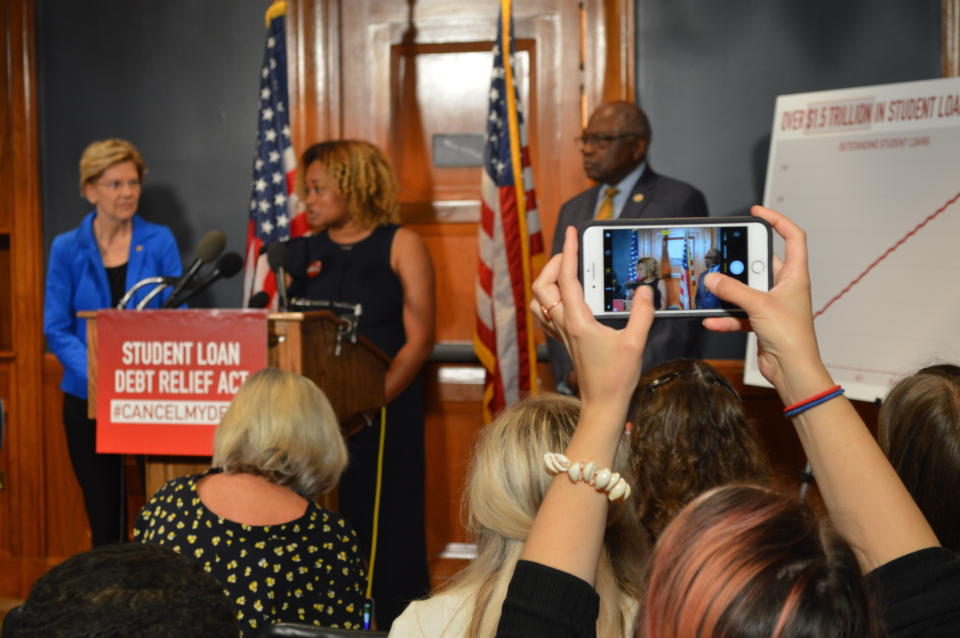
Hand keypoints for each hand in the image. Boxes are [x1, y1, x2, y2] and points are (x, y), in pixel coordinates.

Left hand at [531, 226, 653, 407]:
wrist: (603, 404)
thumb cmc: (617, 377)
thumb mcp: (636, 342)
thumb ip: (641, 313)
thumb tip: (645, 290)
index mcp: (577, 321)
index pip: (566, 278)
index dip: (568, 251)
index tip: (573, 233)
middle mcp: (564, 325)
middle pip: (542, 286)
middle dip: (553, 263)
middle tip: (572, 253)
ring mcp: (561, 334)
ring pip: (538, 301)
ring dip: (547, 281)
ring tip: (566, 271)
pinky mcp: (564, 341)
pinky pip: (545, 314)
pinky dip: (549, 299)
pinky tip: (565, 297)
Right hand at [701, 206, 822, 391]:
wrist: (792, 370)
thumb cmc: (791, 336)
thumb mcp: (759, 305)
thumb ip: (733, 290)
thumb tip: (712, 279)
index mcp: (795, 275)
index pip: (792, 237)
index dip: (777, 220)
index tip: (757, 212)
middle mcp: (785, 287)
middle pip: (760, 264)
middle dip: (740, 265)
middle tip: (723, 260)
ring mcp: (772, 304)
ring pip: (745, 290)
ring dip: (729, 293)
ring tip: (712, 290)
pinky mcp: (761, 321)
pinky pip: (739, 313)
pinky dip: (725, 317)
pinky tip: (712, 320)